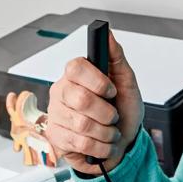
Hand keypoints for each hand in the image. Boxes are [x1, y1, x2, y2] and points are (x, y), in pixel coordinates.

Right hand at [47, 31, 143, 174]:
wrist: (122, 143)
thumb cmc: (123, 110)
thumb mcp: (127, 82)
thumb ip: (116, 57)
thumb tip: (109, 34)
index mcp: (75, 75)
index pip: (75, 67)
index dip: (97, 81)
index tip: (112, 91)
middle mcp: (61, 92)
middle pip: (81, 99)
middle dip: (107, 113)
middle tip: (113, 116)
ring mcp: (56, 115)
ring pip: (82, 124)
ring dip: (106, 132)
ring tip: (110, 132)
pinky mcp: (56, 137)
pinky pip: (80, 143)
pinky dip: (100, 147)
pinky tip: (102, 144)